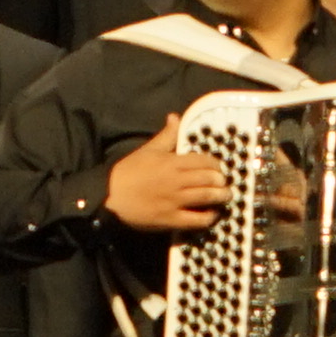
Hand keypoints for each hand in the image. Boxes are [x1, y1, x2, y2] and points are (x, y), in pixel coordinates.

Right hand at [103, 109, 229, 233]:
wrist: (110, 196)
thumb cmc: (129, 172)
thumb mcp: (148, 149)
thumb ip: (166, 135)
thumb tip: (175, 117)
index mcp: (172, 162)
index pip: (203, 161)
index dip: (216, 164)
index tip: (219, 168)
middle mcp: (177, 181)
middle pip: (209, 179)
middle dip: (221, 181)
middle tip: (225, 182)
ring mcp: (175, 201)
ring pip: (206, 197)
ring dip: (220, 197)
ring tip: (225, 196)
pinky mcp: (171, 219)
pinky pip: (195, 220)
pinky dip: (208, 217)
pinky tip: (211, 215)